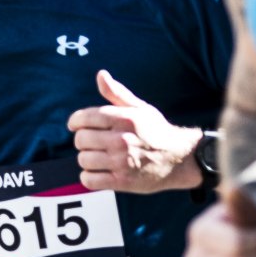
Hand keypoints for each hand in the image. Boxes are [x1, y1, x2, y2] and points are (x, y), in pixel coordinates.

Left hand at [69, 71, 201, 192]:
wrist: (180, 159)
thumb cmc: (156, 131)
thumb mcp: (140, 108)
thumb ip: (117, 93)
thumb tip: (100, 74)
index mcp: (125, 118)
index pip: (84, 118)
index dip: (75, 122)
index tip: (76, 126)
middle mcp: (122, 139)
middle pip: (81, 140)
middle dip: (83, 141)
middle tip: (92, 142)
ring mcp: (122, 162)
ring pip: (83, 160)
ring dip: (86, 159)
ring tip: (97, 157)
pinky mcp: (123, 181)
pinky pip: (90, 180)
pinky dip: (88, 177)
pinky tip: (97, 172)